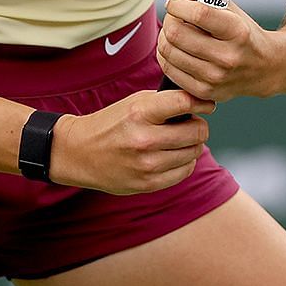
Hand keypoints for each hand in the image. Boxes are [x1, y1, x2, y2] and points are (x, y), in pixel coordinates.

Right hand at [48, 90, 213, 194]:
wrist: (79, 153)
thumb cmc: (112, 123)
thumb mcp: (135, 102)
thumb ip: (167, 101)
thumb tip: (202, 104)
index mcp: (140, 113)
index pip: (185, 103)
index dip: (202, 103)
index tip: (206, 105)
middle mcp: (144, 139)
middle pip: (197, 132)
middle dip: (198, 126)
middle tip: (190, 125)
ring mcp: (146, 165)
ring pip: (194, 152)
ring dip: (192, 145)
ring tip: (179, 141)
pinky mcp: (147, 184)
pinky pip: (185, 171)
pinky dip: (185, 163)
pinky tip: (173, 156)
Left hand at [154, 0, 285, 100]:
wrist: (266, 68)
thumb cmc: (243, 34)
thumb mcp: (226, 8)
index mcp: (237, 31)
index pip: (198, 14)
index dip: (178, 4)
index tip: (177, 2)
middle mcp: (228, 56)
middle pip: (177, 34)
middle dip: (170, 20)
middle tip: (176, 17)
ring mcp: (216, 77)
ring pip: (168, 52)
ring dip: (165, 37)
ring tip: (176, 32)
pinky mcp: (205, 92)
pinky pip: (169, 70)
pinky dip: (166, 56)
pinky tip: (177, 49)